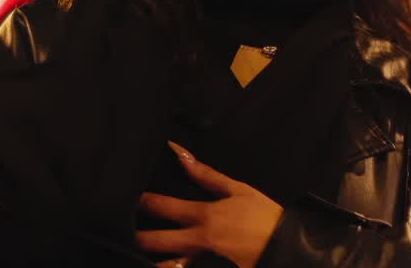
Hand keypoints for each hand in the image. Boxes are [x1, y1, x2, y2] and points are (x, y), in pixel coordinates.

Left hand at [135, 141, 283, 267]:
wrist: (287, 248)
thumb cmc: (264, 217)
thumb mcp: (238, 189)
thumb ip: (206, 174)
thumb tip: (180, 154)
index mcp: (204, 216)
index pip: (163, 207)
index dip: (143, 202)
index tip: (131, 198)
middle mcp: (197, 242)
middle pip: (155, 241)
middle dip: (136, 237)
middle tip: (123, 232)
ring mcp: (201, 263)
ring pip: (165, 266)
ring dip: (151, 260)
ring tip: (137, 255)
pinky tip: (165, 266)